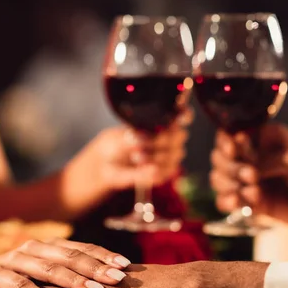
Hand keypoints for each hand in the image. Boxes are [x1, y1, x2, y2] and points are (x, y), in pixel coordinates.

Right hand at [0, 238, 130, 287]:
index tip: (127, 265)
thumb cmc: (16, 280)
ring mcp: (16, 259)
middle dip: (97, 267)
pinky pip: (20, 284)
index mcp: (51, 246)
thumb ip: (69, 274)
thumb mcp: (45, 275)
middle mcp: (36, 248)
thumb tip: (109, 280)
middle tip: (118, 278)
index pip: (83, 248)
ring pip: (49, 268)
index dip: (105, 256)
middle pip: (71, 256)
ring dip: (73, 280)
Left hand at [64, 109, 191, 205]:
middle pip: (179, 136)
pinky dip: (154, 173)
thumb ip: (132, 139)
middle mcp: (168, 137)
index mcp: (158, 122)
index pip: (181, 114)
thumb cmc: (110, 147)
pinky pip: (167, 173)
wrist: (103, 170)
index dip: (184, 115)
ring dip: (156, 158)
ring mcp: (169, 155)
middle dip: (160, 141)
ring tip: (135, 158)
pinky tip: (141, 170)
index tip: (180, 118)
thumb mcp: (117, 139)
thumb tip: (142, 138)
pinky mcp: (164, 173)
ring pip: (175, 155)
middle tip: (138, 145)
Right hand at [210, 124, 287, 233]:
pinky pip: (231, 201)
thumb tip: (247, 168)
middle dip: (230, 167)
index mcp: (268, 138)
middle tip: (252, 177)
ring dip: (227, 185)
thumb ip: (272, 163)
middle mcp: (257, 157)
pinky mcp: (256, 203)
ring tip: (251, 194)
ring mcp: (255, 181)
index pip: (235, 133)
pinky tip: (237, 204)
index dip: (228, 141)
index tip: (235, 150)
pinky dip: (228, 202)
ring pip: (222, 179)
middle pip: (222, 157)